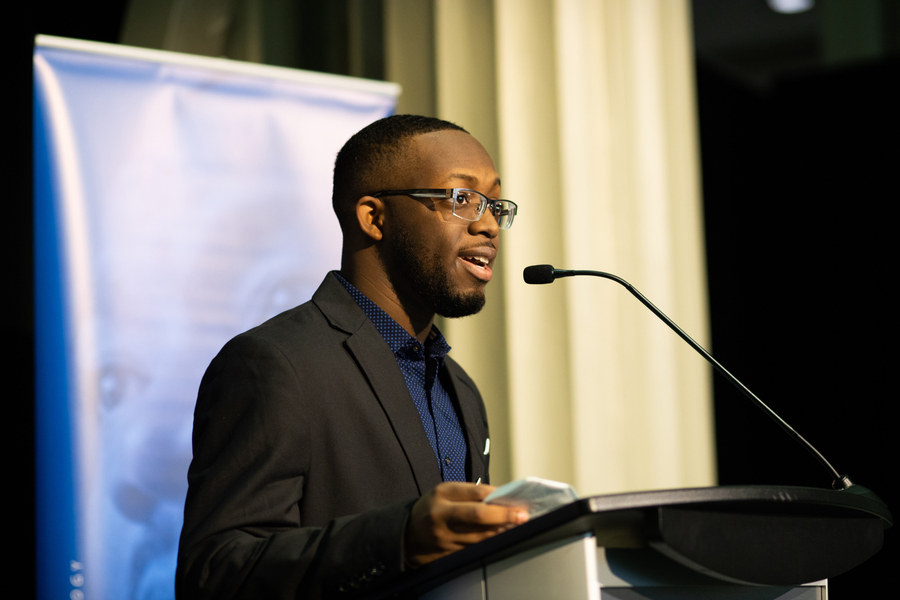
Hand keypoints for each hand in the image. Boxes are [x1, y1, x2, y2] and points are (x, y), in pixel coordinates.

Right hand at [405, 482, 528, 566]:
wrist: (408, 534)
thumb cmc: (432, 508)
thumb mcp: (445, 492)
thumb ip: (470, 493)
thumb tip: (501, 497)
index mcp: (442, 495)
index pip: (475, 493)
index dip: (498, 497)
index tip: (516, 501)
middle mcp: (441, 516)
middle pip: (478, 516)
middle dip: (504, 516)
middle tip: (522, 516)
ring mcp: (443, 538)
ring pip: (479, 536)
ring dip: (501, 531)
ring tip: (516, 527)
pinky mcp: (446, 554)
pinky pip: (474, 549)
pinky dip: (489, 543)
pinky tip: (500, 538)